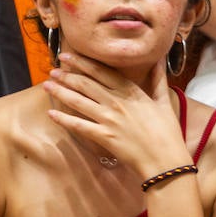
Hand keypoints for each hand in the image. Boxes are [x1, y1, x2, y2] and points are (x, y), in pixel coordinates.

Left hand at [43, 49, 191, 177]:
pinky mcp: (104, 137)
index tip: (67, 56)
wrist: (166, 160)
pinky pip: (79, 126)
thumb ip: (158, 79)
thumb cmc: (168, 132)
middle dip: (67, 75)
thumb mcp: (164, 102)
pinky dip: (64, 119)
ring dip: (61, 92)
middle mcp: (117, 102)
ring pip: (79, 101)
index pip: (103, 72)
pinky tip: (51, 113)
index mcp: (132, 92)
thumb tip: (159, 58)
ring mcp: (109, 119)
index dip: (82, 63)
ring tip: (47, 85)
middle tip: (52, 69)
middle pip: (86, 84)